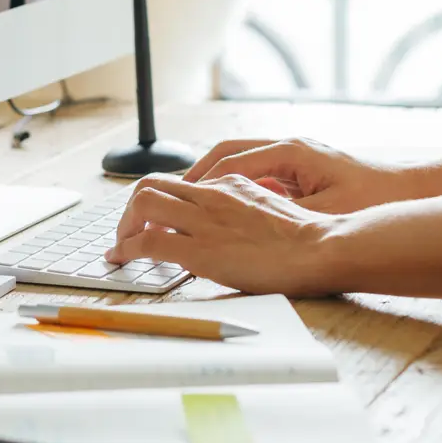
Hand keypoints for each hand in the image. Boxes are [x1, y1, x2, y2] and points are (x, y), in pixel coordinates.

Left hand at [106, 174, 339, 295]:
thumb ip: (246, 211)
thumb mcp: (272, 210)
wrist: (320, 248)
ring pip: (142, 204)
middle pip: (151, 184)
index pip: (181, 183)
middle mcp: (212, 195)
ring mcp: (203, 220)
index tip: (153, 219)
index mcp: (231, 184)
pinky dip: (126, 250)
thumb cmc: (308, 239)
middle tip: (129, 231)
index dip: (159, 200)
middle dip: (132, 209)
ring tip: (121, 247)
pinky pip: (147, 243)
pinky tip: (121, 260)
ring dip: (124, 226)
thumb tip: (232, 227)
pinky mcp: (198, 250)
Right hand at [184, 138, 410, 213]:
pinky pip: (259, 175)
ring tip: (191, 206)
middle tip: (171, 198)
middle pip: (228, 154)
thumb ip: (283, 215)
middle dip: (198, 175)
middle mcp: (290, 147)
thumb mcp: (326, 213)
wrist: (412, 191)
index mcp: (291, 151)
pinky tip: (229, 213)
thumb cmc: (375, 200)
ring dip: (216, 182)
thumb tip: (243, 221)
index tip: (176, 198)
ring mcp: (295, 157)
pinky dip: (238, 189)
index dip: (199, 181)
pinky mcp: (302, 171)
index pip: (230, 160)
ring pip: (242, 163)